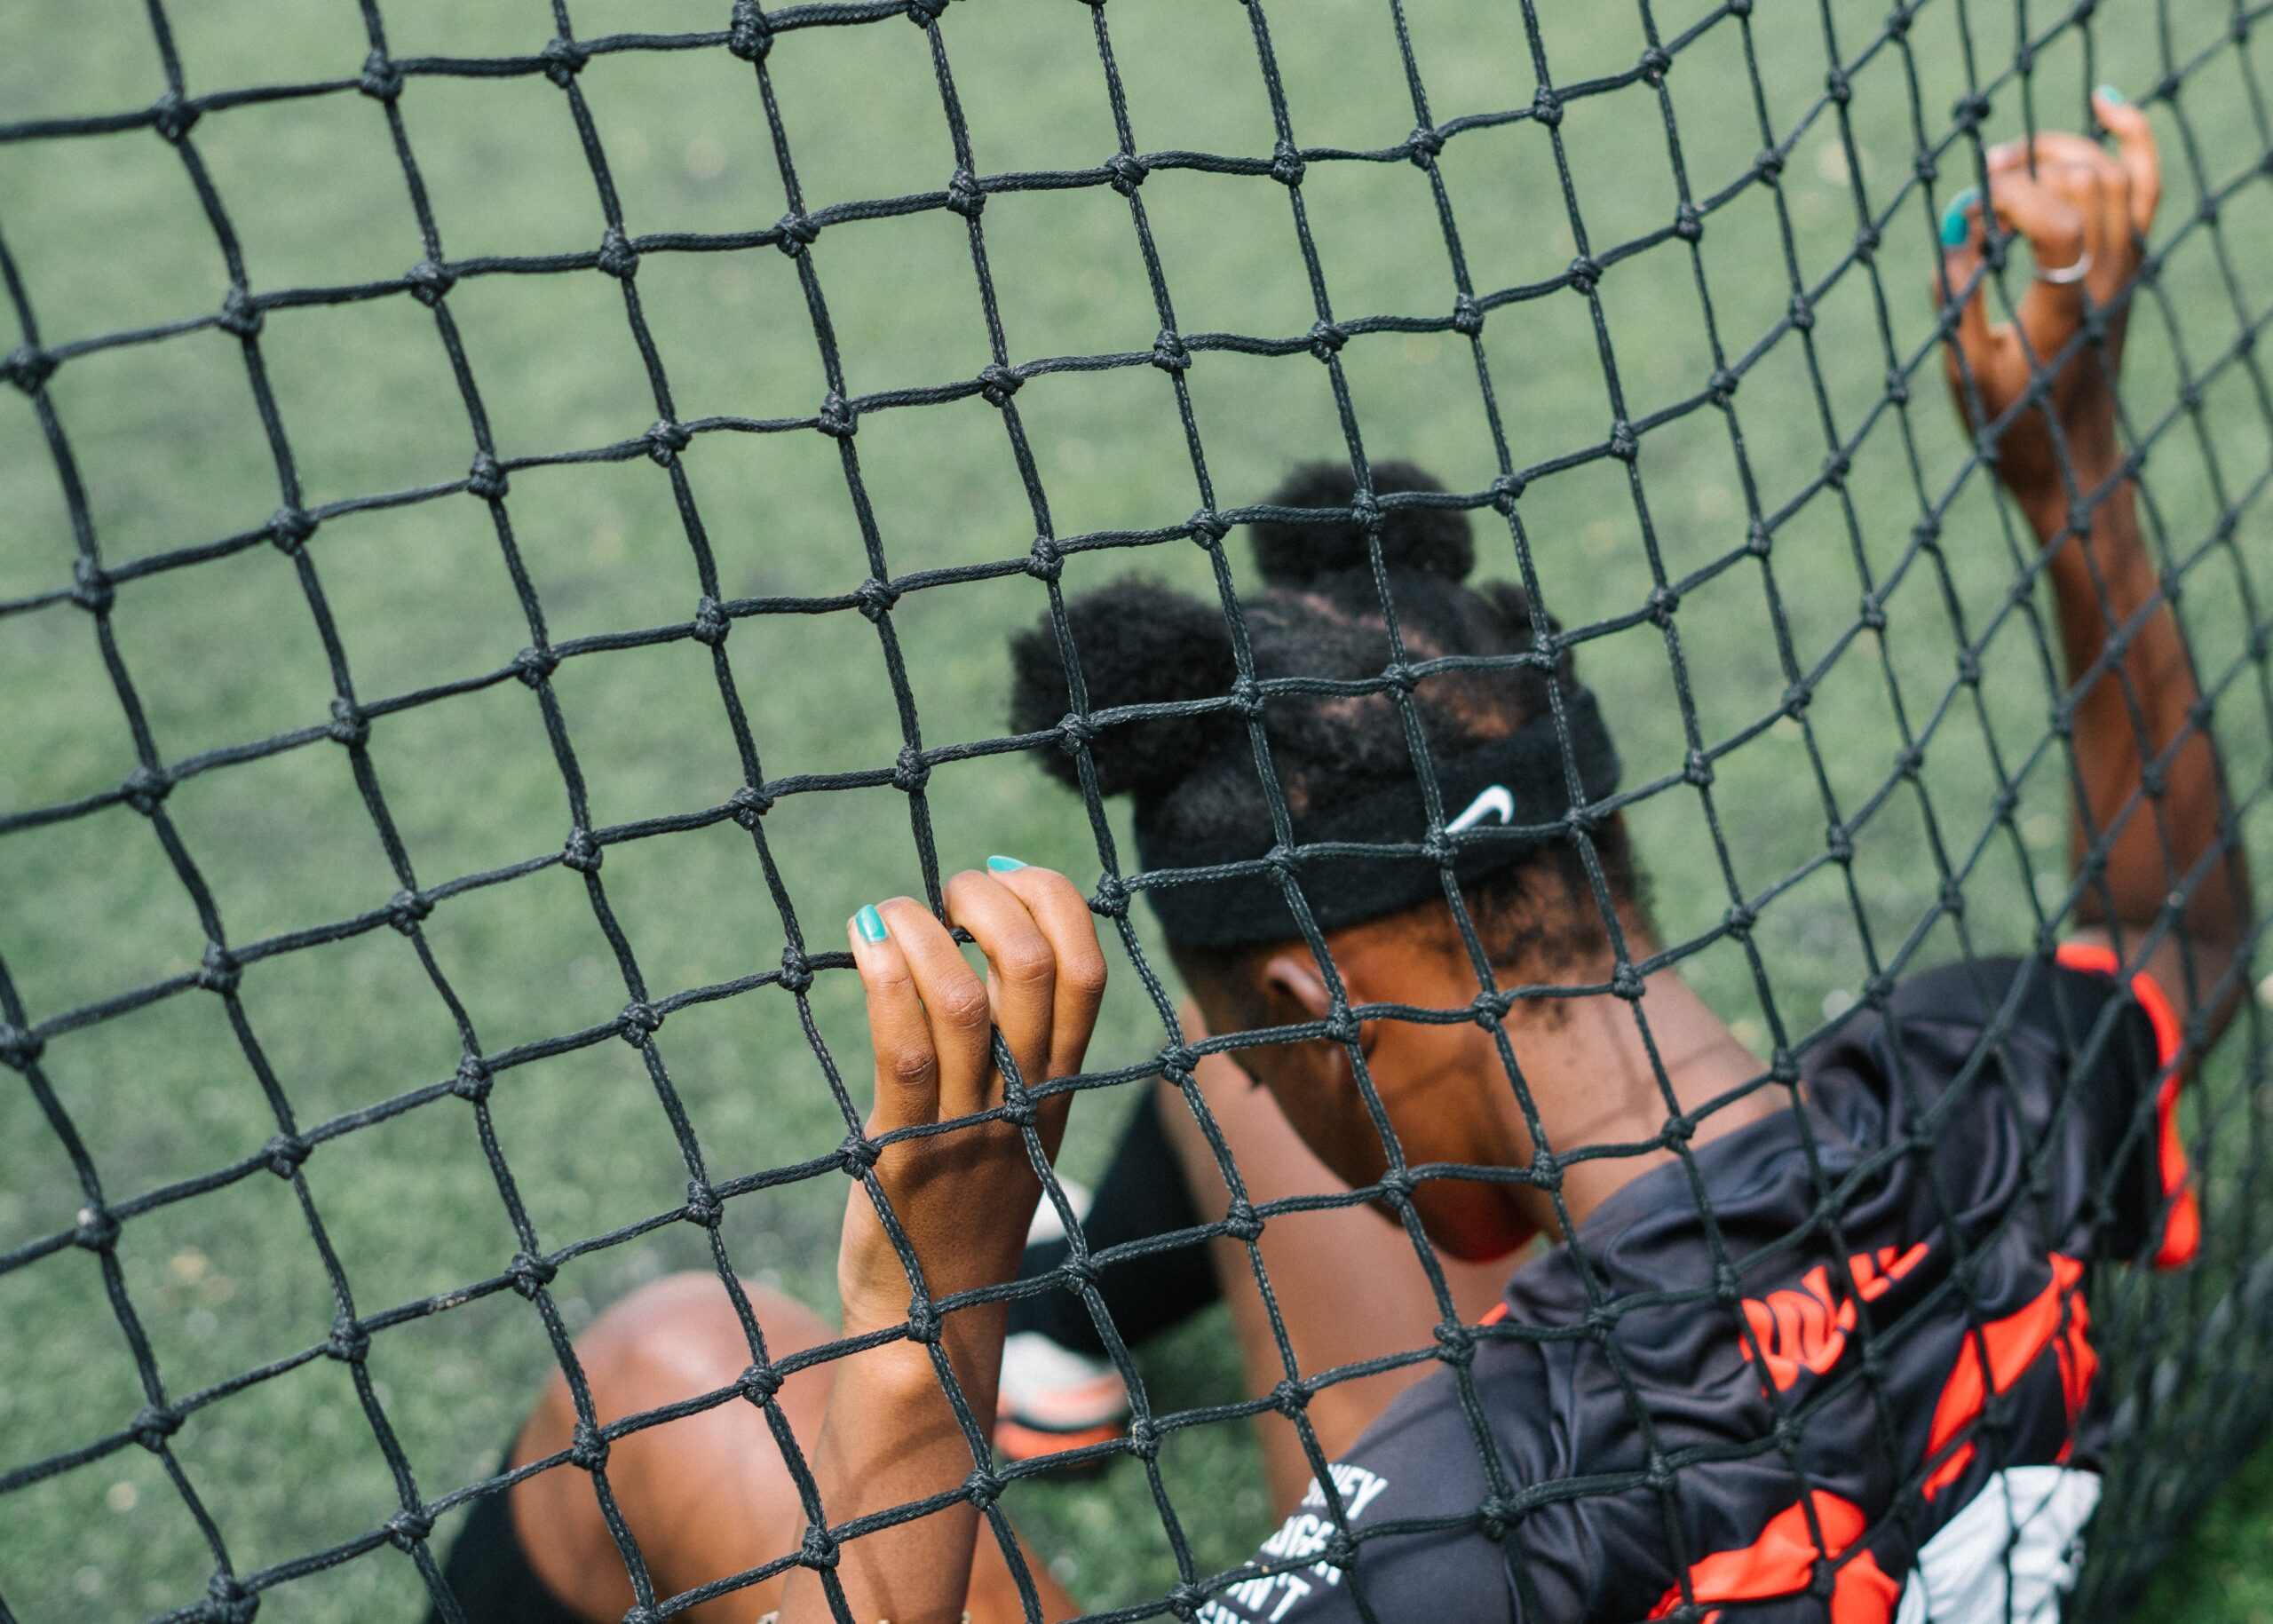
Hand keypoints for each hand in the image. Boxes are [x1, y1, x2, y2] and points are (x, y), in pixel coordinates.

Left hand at [838, 863, 1106, 1335]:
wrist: (933, 1323)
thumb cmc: (962, 1207)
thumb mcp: (1012, 1123)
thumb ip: (1012, 1048)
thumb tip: (986, 944)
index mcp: (1057, 1084)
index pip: (1088, 968)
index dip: (1053, 898)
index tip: (997, 878)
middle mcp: (1024, 1100)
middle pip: (1037, 968)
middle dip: (988, 901)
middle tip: (941, 898)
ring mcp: (967, 1129)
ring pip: (965, 999)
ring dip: (921, 931)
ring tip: (886, 914)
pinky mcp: (906, 1155)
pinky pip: (904, 1053)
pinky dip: (884, 981)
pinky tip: (861, 945)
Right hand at [1937, 89, 2161, 524]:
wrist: (2071, 458)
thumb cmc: (2010, 423)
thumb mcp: (1964, 369)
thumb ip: (1955, 296)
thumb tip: (1955, 232)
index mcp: (2064, 310)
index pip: (2057, 220)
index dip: (2009, 199)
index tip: (1970, 215)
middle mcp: (2106, 279)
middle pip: (2084, 178)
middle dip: (2024, 165)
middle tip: (1978, 186)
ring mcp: (2127, 265)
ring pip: (2115, 168)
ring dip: (2060, 147)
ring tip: (2011, 160)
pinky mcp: (2131, 261)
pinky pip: (2145, 183)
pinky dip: (2131, 137)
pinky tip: (2102, 106)